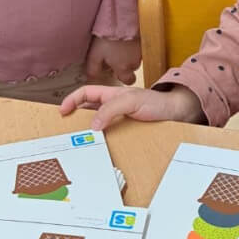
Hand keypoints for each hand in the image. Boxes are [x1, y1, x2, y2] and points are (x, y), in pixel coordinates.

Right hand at [59, 83, 203, 131]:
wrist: (176, 113)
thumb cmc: (155, 102)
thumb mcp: (130, 101)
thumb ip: (111, 110)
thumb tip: (93, 125)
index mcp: (110, 94)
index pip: (86, 92)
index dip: (72, 100)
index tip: (62, 111)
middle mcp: (112, 105)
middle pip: (87, 109)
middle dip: (75, 117)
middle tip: (65, 130)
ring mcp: (118, 117)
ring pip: (97, 122)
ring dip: (87, 130)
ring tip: (78, 140)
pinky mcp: (125, 129)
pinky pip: (108, 133)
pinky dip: (100, 139)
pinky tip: (98, 146)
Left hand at [84, 35, 140, 85]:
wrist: (122, 20)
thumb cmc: (108, 38)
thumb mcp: (95, 55)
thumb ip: (93, 69)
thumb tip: (92, 77)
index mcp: (124, 68)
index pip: (129, 81)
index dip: (123, 77)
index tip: (116, 72)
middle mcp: (135, 62)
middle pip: (132, 68)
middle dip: (125, 64)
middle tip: (115, 55)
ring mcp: (141, 51)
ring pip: (136, 57)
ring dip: (129, 54)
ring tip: (119, 43)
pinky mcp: (145, 40)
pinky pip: (139, 47)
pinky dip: (133, 44)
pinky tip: (125, 37)